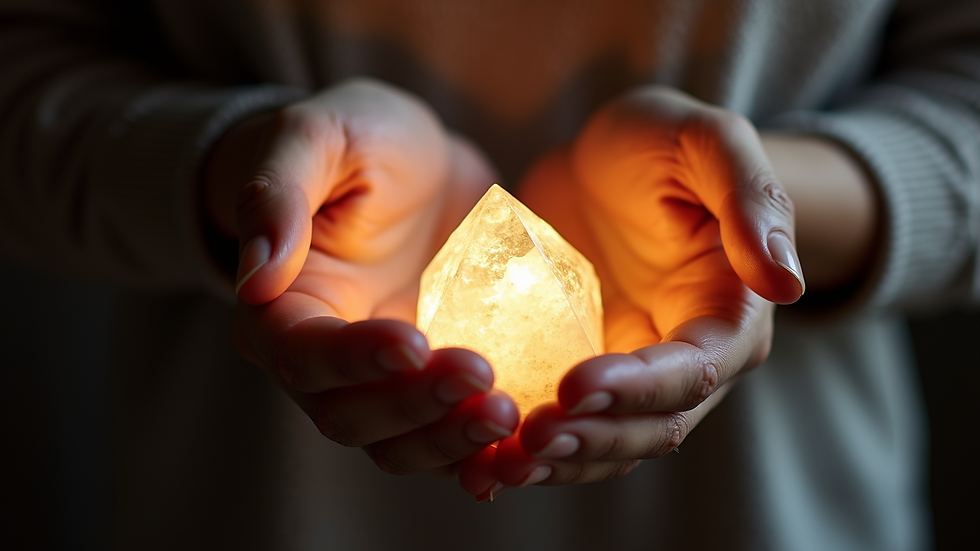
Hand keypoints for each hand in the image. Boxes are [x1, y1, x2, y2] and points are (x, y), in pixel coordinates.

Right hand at [205, 79, 518, 475]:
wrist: (417, 164)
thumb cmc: (357, 140)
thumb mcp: (317, 138)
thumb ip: (277, 194)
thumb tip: (255, 277)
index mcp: (280, 308)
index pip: (301, 354)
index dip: (354, 358)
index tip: (414, 340)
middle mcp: (322, 361)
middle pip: (349, 415)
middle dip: (413, 407)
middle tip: (481, 375)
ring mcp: (380, 382)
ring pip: (398, 445)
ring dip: (449, 442)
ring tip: (508, 415)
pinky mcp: (432, 386)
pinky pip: (448, 436)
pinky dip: (481, 457)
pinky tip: (522, 451)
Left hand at [458, 86, 803, 499]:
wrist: (605, 164)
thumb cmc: (661, 144)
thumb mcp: (707, 142)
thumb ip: (751, 198)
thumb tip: (786, 283)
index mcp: (728, 314)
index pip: (694, 370)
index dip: (639, 388)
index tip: (575, 386)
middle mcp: (686, 360)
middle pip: (651, 427)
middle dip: (594, 438)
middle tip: (529, 436)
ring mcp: (631, 376)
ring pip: (607, 444)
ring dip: (560, 462)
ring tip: (500, 464)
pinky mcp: (580, 375)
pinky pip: (565, 427)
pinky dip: (530, 450)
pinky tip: (482, 459)